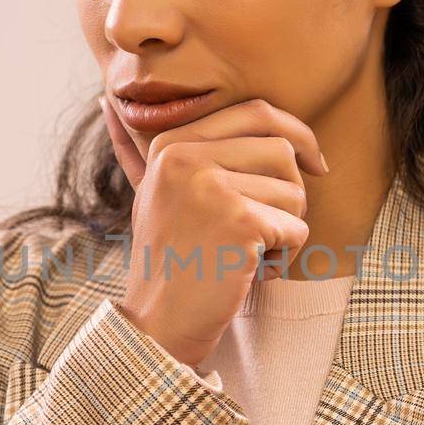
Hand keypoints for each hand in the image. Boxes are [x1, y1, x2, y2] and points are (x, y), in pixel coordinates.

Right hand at [99, 93, 327, 368]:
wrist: (157, 324)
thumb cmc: (165, 261)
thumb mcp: (148, 194)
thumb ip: (133, 149)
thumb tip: (108, 99)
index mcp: (171, 143)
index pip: (258, 112)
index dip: (298, 136)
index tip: (315, 165)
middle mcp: (187, 157)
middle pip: (284, 150)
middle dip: (291, 194)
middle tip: (267, 230)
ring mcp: (211, 187)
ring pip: (296, 193)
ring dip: (285, 232)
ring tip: (245, 255)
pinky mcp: (238, 221)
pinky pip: (297, 229)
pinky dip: (284, 258)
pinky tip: (249, 273)